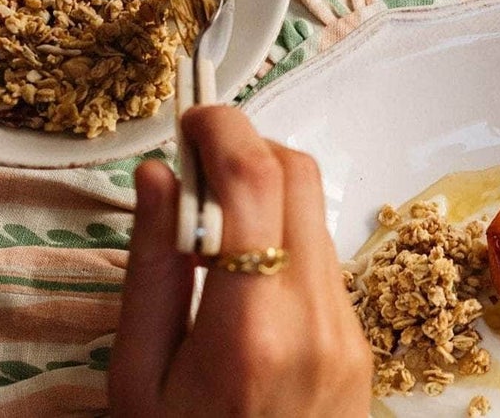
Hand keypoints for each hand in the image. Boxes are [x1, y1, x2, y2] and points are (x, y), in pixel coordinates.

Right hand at [110, 107, 371, 417]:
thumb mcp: (138, 381)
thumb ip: (150, 270)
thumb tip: (159, 173)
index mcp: (250, 333)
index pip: (255, 181)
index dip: (223, 128)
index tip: (188, 118)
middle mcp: (316, 321)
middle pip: (299, 173)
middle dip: (245, 146)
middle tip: (192, 165)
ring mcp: (349, 331)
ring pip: (315, 210)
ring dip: (264, 190)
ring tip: (206, 226)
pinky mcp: (362, 340)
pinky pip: (322, 256)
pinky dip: (282, 236)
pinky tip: (239, 272)